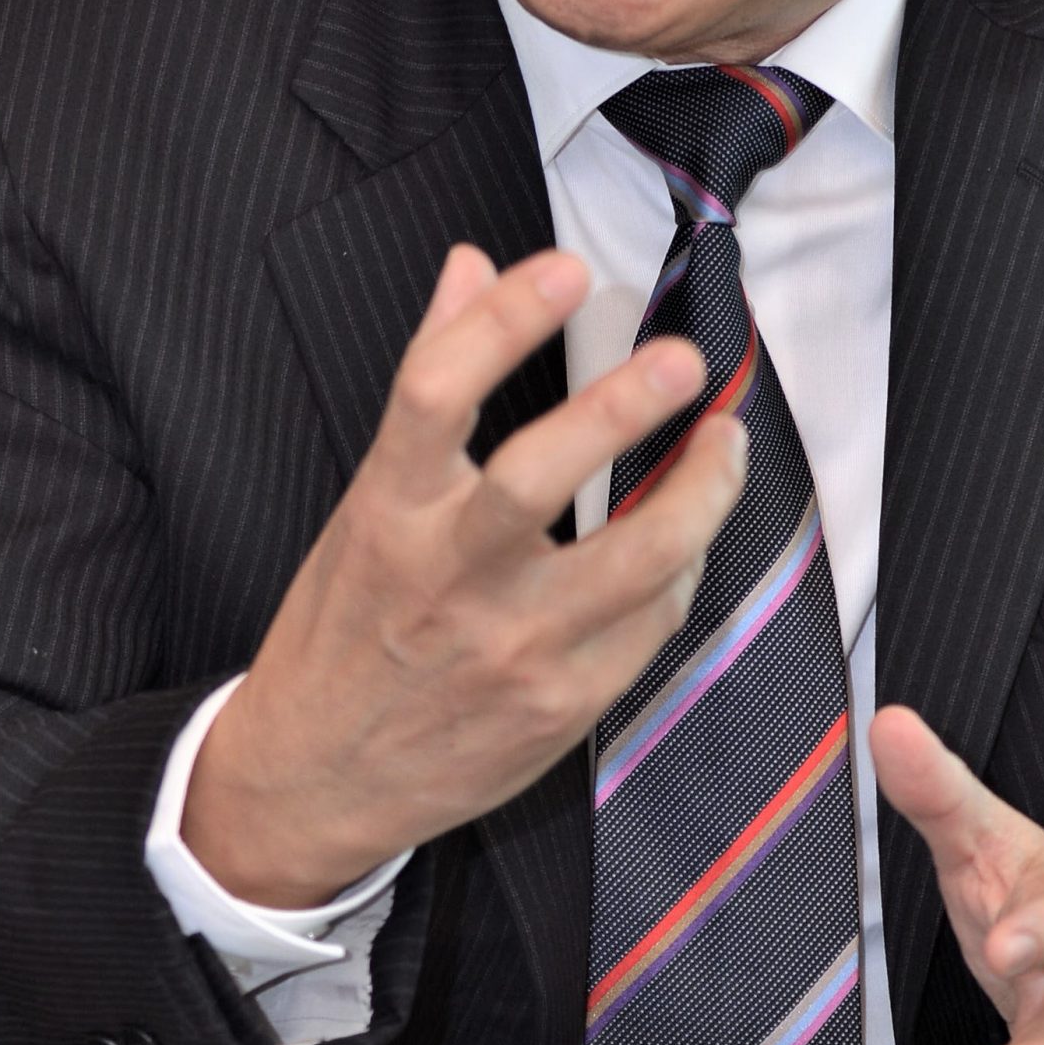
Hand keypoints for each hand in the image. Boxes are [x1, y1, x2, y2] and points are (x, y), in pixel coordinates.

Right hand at [182, 243, 746, 905]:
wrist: (317, 779)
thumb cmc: (345, 628)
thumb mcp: (365, 503)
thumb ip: (429, 382)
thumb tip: (470, 266)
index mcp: (387, 511)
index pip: (435, 389)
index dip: (504, 319)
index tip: (566, 269)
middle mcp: (446, 575)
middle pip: (538, 474)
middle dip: (622, 407)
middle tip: (682, 360)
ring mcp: (510, 646)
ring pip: (633, 558)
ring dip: (701, 492)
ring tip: (726, 440)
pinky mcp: (562, 703)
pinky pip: (651, 622)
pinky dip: (681, 569)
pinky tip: (690, 536)